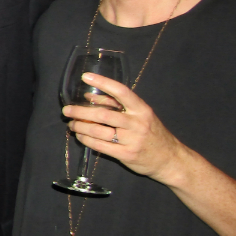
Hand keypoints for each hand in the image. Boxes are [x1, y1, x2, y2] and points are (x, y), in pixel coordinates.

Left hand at [64, 72, 185, 182]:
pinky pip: (100, 146)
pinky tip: (79, 136)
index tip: (86, 77)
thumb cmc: (151, 133)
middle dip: (80, 111)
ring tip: (71, 124)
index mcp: (141, 109)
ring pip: (98, 131)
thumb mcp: (140, 115)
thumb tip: (89, 96)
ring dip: (80, 126)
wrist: (169, 159)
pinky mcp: (126, 154)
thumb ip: (116, 105)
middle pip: (103, 114)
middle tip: (67, 110)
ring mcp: (131, 140)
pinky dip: (86, 140)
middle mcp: (137, 123)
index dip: (103, 82)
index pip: (121, 91)